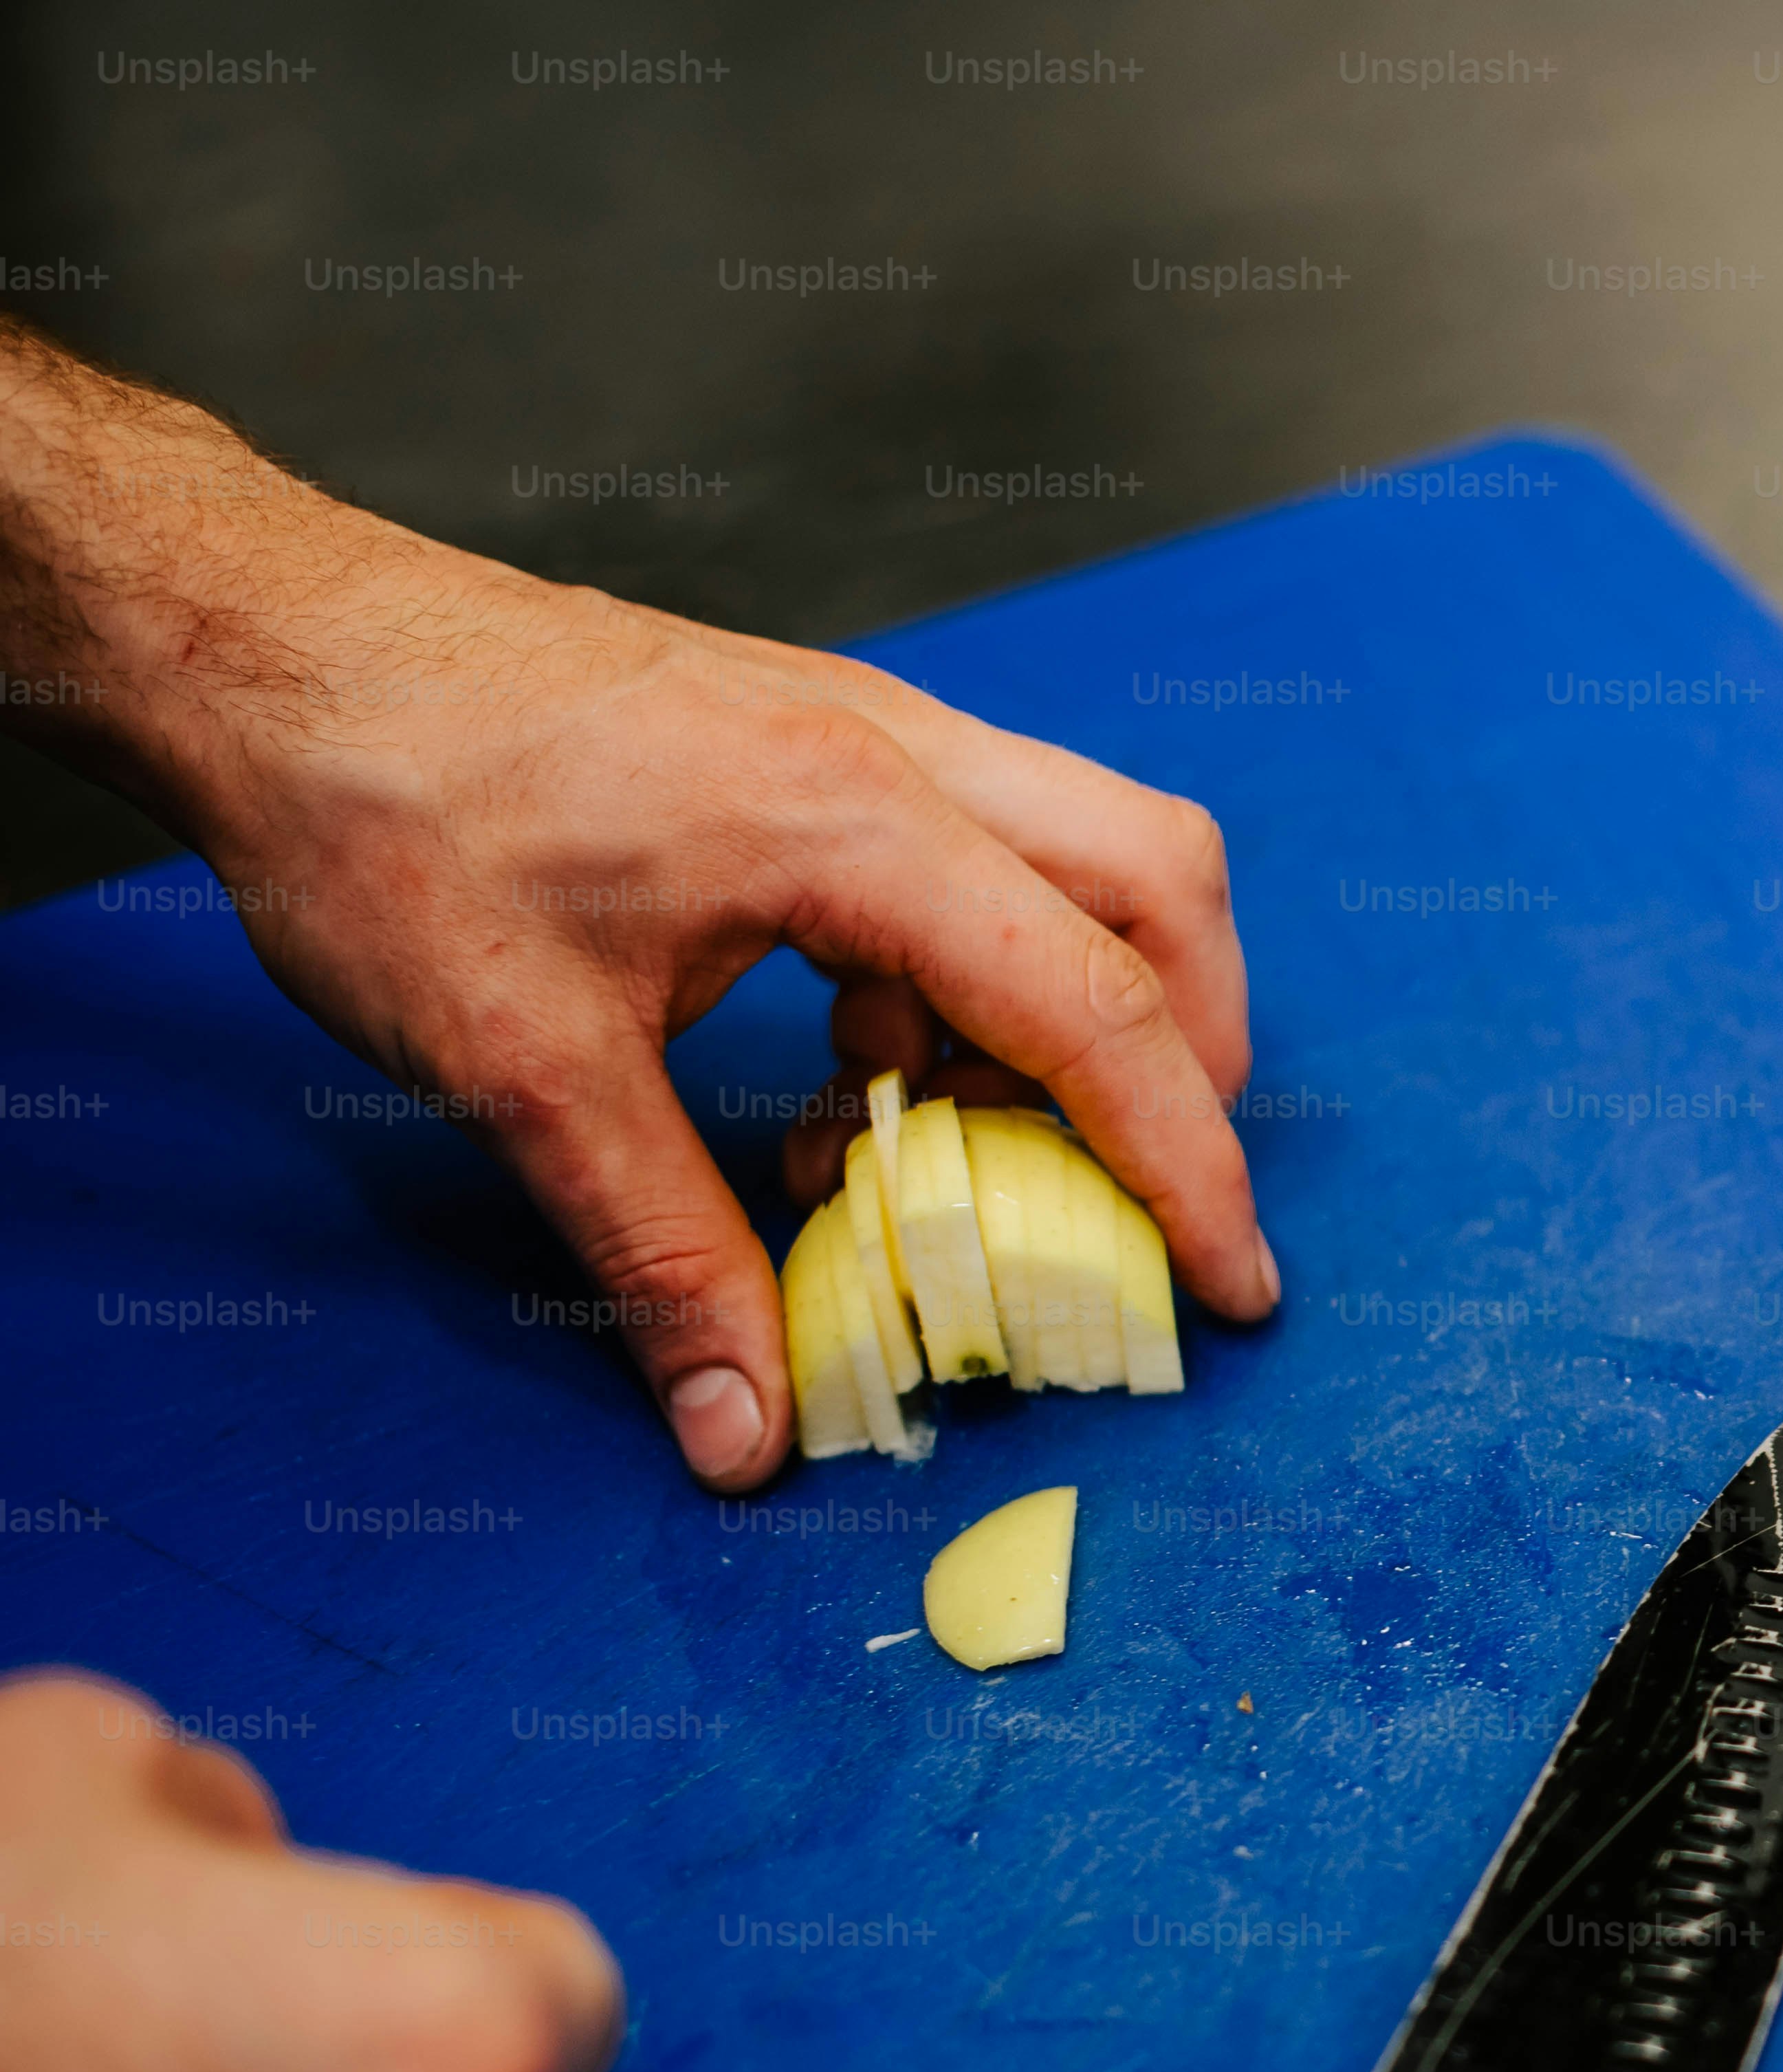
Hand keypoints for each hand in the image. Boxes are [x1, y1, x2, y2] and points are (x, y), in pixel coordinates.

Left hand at [0, 320, 1273, 1490]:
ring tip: (939, 1138)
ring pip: (1085, 857)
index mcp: (847, 821)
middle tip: (1135, 1190)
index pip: (1093, 1005)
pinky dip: (973, 978)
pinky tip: (855, 1066)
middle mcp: (894, 750)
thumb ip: (661, 1249)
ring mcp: (864, 730)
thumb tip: (744, 1430)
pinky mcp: (818, 740)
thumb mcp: (520, 1065)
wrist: (260, 641)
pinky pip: (981, 856)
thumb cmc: (377, 814)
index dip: (1187, 1162)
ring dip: (1070, 1013)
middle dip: (1189, 1054)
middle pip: (1162, 885)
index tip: (1233, 1282)